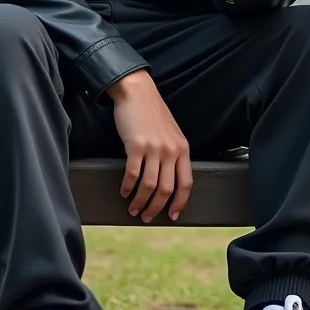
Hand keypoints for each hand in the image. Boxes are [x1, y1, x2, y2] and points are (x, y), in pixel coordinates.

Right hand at [108, 71, 192, 221]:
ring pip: (149, 186)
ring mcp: (154, 148)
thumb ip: (173, 154)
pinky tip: (124, 191)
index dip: (180, 202)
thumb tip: (168, 181)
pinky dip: (127, 187)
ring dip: (140, 202)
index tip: (172, 216)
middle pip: (166, 189)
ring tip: (133, 209)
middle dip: (156, 208)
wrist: (138, 92)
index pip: (186, 183)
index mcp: (183, 148)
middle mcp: (171, 150)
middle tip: (146, 217)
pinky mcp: (136, 145)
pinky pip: (133, 174)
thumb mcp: (171, 134)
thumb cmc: (153, 114)